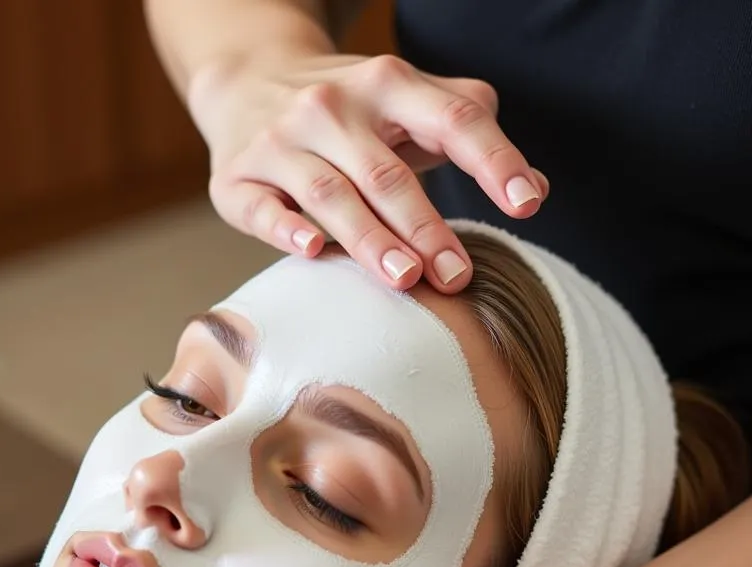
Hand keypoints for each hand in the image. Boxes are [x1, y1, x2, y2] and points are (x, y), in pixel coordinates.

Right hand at [189, 52, 548, 291]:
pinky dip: (287, 227)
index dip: (493, 160)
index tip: (526, 204)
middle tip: (457, 276)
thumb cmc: (344, 109)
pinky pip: (263, 207)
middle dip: (426, 227)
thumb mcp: (404, 100)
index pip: (452, 118)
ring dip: (370, 238)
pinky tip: (313, 251)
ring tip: (405, 278)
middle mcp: (332, 107)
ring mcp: (281, 142)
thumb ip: (464, 129)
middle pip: (388, 173)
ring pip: (331, 194)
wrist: (246, 79)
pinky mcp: (238, 177)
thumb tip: (536, 189)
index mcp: (387, 84)